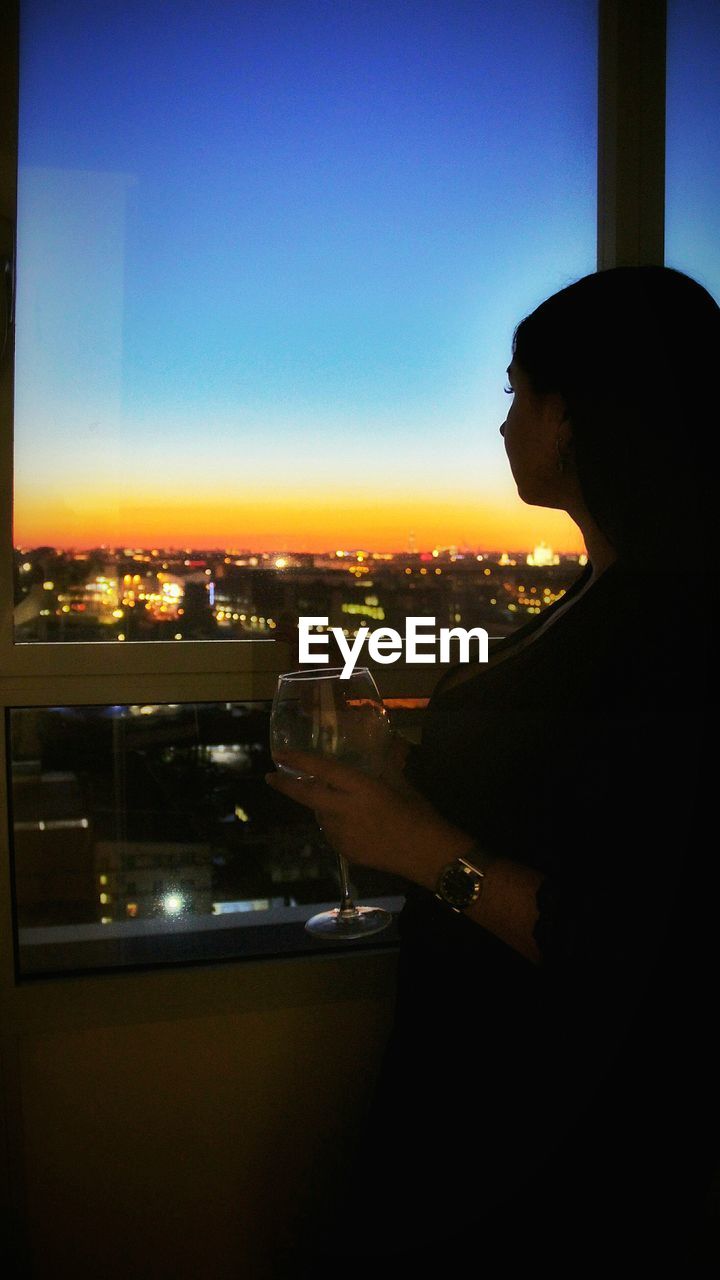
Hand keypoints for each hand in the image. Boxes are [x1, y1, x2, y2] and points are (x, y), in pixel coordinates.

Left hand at [265, 751, 472, 889]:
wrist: (427, 854)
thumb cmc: (418, 813)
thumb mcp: (399, 783)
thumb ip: (380, 769)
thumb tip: (376, 751)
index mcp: (361, 788)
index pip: (323, 770)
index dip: (298, 761)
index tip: (279, 754)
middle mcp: (345, 811)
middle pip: (307, 796)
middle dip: (286, 785)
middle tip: (271, 778)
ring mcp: (342, 835)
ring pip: (320, 816)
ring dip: (320, 806)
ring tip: (337, 802)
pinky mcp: (346, 853)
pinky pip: (332, 833)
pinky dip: (335, 824)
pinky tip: (354, 825)